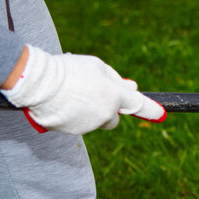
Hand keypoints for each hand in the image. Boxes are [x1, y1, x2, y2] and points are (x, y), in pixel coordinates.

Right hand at [1, 45, 165, 134]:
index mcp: (114, 96)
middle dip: (108, 110)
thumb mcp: (96, 66)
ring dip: (90, 112)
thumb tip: (133, 88)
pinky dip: (75, 117)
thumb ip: (116, 79)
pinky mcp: (75, 132)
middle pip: (114, 118)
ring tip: (72, 95)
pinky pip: (80, 125)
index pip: (138, 104)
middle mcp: (106, 114)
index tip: (161, 114)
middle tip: (93, 95)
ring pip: (97, 121)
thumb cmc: (68, 69)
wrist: (37, 82)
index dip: (151, 110)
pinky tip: (63, 103)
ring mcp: (91, 125)